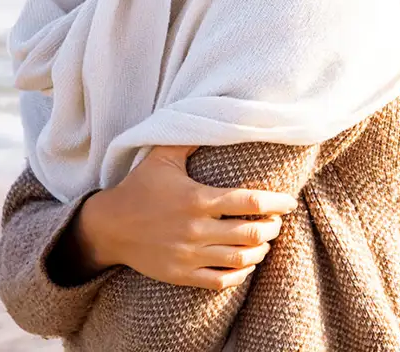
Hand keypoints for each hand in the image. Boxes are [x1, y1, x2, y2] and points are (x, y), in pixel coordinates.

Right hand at [72, 145, 297, 289]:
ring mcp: (190, 255)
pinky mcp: (182, 274)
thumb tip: (214, 118)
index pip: (250, 202)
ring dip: (260, 250)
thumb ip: (189, 139)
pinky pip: (221, 281)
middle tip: (276, 221)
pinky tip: (246, 263)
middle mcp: (197, 229)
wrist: (110, 227)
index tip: (289, 202)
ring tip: (264, 241)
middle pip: (251, 232)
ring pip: (240, 259)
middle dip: (272, 227)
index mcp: (198, 199)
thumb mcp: (162, 156)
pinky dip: (240, 273)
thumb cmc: (139, 186)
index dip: (276, 203)